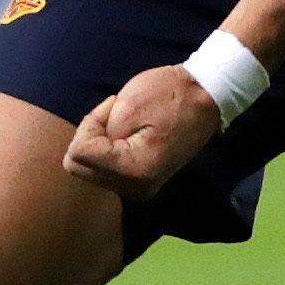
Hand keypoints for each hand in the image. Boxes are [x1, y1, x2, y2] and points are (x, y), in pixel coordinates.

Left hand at [64, 64, 219, 200]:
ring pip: (88, 169)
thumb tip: (80, 153)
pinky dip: (107, 151)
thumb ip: (95, 134)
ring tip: (128, 124)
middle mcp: (135, 189)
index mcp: (134, 171)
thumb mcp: (125, 105)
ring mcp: (138, 190)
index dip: (91, 124)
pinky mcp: (139, 184)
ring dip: (99, 143)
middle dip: (92, 136)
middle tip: (117, 116)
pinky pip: (103, 170)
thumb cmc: (169, 94)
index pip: (79, 153)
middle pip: (79, 166)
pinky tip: (130, 135)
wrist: (206, 98)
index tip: (115, 108)